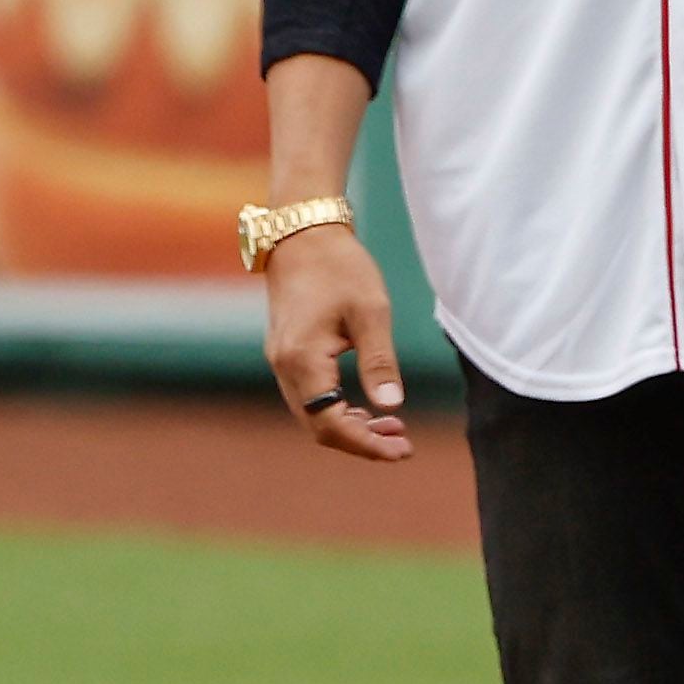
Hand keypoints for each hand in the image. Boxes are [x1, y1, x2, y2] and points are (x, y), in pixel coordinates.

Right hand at [263, 225, 410, 463]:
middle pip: (317, 427)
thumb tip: (392, 407)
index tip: (403, 450)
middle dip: (360, 442)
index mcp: (303, 358)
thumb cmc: (339, 267)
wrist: (301, 233)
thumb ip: (379, 363)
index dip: (367, 444)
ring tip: (392, 429)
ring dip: (349, 427)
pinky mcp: (285, 353)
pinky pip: (308, 397)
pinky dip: (335, 410)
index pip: (330, 422)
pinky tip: (365, 408)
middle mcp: (283, 365)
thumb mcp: (371, 312)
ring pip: (310, 415)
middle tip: (403, 445)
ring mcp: (280, 360)